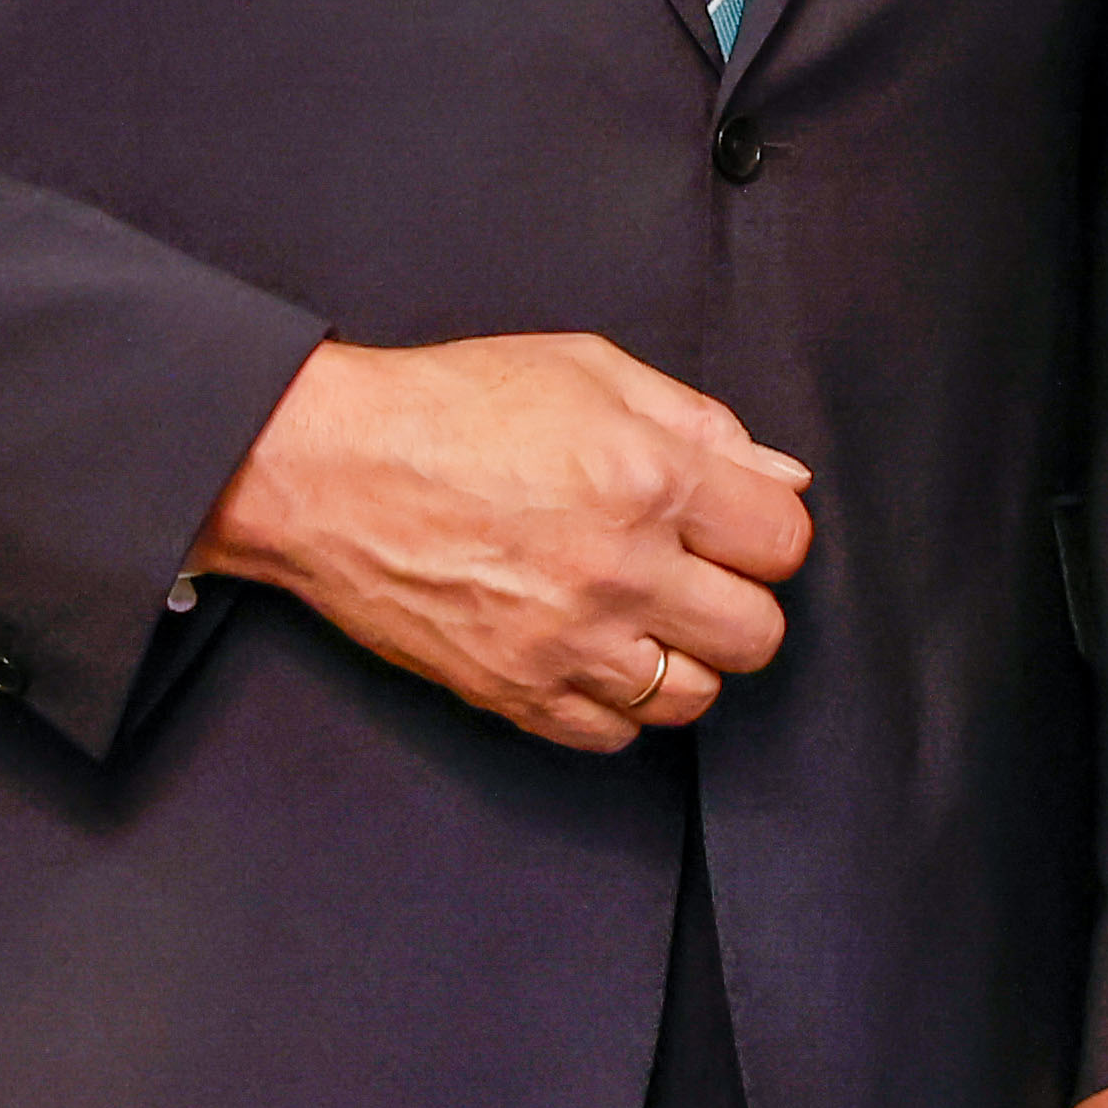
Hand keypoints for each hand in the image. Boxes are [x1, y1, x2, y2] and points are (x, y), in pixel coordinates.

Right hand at [196, 331, 809, 749]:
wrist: (323, 468)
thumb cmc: (448, 408)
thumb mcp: (589, 370)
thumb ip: (700, 423)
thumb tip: (781, 478)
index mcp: (650, 479)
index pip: (784, 543)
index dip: (764, 533)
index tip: (733, 527)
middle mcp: (620, 570)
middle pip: (756, 634)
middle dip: (737, 601)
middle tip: (693, 575)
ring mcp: (567, 642)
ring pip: (695, 697)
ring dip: (683, 659)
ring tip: (642, 618)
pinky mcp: (514, 691)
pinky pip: (614, 736)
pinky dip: (617, 704)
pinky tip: (593, 653)